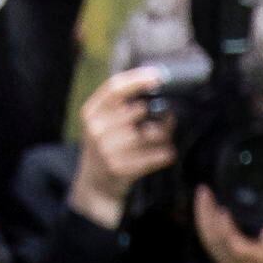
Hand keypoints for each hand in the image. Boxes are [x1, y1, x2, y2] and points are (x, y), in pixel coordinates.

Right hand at [69, 64, 176, 222]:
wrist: (95, 187)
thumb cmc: (105, 149)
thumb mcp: (102, 124)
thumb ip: (120, 107)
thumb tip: (156, 89)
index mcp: (91, 112)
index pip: (115, 88)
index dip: (138, 79)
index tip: (159, 75)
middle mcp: (96, 128)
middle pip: (137, 110)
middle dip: (159, 113)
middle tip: (171, 116)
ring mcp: (106, 150)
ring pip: (146, 134)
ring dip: (164, 135)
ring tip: (168, 137)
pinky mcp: (119, 169)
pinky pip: (151, 157)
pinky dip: (164, 154)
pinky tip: (169, 153)